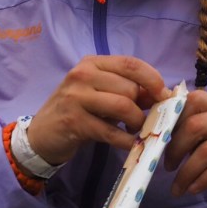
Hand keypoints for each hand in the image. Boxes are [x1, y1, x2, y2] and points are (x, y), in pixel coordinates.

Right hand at [26, 55, 166, 164]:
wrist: (41, 134)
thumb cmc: (78, 110)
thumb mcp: (101, 93)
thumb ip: (129, 90)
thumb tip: (163, 95)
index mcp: (92, 63)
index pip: (131, 63)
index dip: (153, 79)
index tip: (164, 94)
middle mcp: (83, 75)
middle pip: (129, 87)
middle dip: (143, 106)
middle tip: (145, 119)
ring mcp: (76, 97)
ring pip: (123, 106)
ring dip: (137, 122)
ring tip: (137, 130)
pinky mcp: (74, 122)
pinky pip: (110, 131)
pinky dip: (126, 140)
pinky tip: (131, 144)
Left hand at [163, 90, 206, 207]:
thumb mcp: (200, 149)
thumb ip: (186, 137)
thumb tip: (155, 133)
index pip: (194, 100)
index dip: (173, 119)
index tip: (161, 142)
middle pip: (196, 125)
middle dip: (175, 149)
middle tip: (167, 168)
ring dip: (187, 172)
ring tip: (177, 188)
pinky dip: (204, 179)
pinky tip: (194, 189)